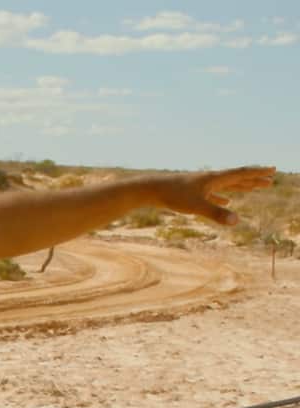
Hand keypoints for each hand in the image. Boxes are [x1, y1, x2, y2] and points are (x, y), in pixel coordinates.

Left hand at [156, 166, 275, 225]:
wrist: (150, 190)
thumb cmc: (172, 196)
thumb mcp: (196, 207)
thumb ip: (217, 214)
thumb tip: (236, 221)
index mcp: (214, 179)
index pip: (241, 174)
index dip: (257, 173)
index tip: (272, 170)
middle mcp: (209, 180)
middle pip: (236, 179)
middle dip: (254, 180)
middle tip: (270, 180)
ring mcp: (200, 186)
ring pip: (225, 186)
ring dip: (241, 187)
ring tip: (253, 188)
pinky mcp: (191, 193)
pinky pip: (212, 195)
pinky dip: (222, 198)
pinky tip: (225, 202)